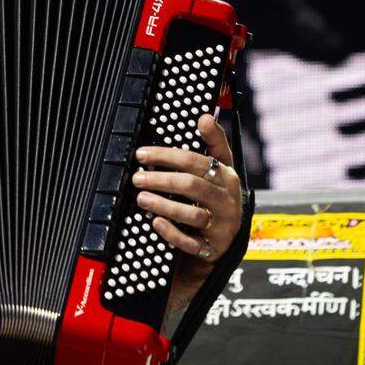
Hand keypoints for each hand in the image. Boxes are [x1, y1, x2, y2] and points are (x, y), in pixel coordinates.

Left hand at [132, 114, 241, 312]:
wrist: (227, 239)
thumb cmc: (218, 197)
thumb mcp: (221, 168)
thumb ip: (214, 142)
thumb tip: (204, 116)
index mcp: (226, 177)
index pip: (196, 161)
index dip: (166, 156)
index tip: (142, 154)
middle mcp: (226, 201)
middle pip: (192, 185)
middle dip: (161, 179)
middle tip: (137, 177)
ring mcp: (220, 226)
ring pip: (192, 214)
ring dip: (163, 205)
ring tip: (140, 198)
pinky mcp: (212, 248)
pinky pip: (191, 242)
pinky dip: (171, 232)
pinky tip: (155, 222)